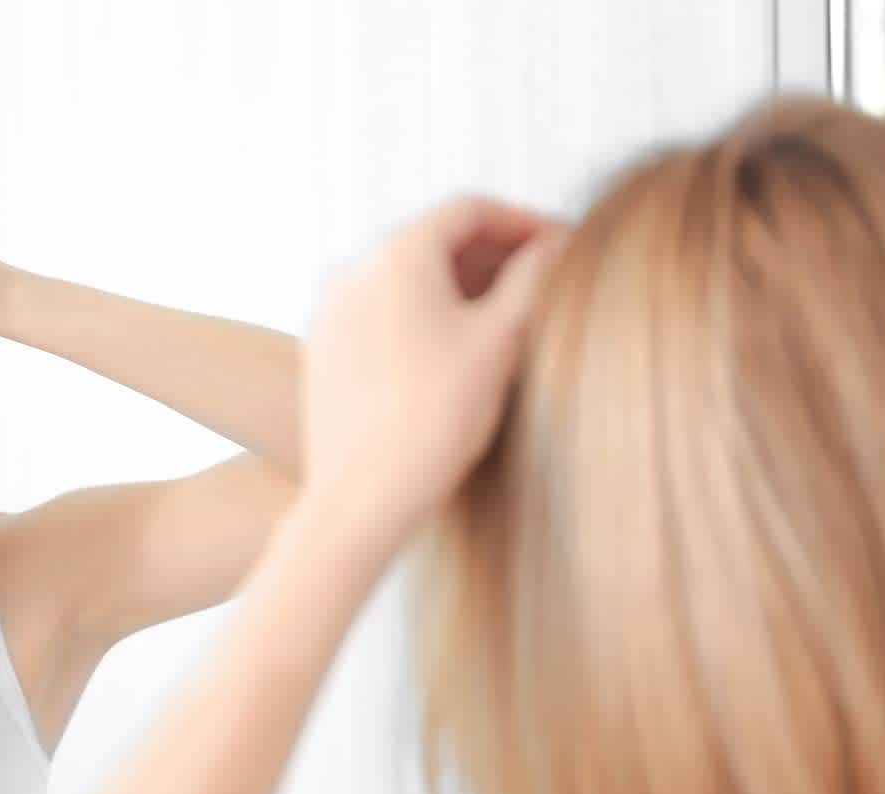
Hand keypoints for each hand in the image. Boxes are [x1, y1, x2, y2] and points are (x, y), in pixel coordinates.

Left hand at [302, 196, 569, 530]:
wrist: (361, 495)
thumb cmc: (434, 418)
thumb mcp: (501, 340)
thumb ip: (534, 278)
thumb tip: (554, 247)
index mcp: (396, 252)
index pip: (471, 208)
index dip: (525, 221)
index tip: (562, 246)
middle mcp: (353, 269)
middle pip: (436, 239)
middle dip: (495, 254)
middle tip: (544, 281)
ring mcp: (331, 308)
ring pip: (408, 276)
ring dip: (461, 285)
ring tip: (508, 318)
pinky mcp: (323, 347)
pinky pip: (382, 310)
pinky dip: (425, 314)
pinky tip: (458, 350)